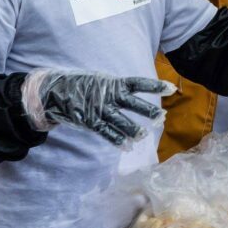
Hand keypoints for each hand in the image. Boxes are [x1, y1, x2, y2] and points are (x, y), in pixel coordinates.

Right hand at [21, 70, 175, 146]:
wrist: (55, 92)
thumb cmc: (83, 86)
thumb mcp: (102, 81)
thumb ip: (118, 88)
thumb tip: (136, 92)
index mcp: (115, 83)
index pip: (139, 83)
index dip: (155, 86)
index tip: (171, 88)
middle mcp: (109, 96)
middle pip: (134, 104)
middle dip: (148, 111)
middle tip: (161, 118)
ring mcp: (99, 109)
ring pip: (121, 122)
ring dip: (133, 130)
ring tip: (143, 136)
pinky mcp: (90, 121)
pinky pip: (106, 133)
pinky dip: (117, 140)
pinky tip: (127, 147)